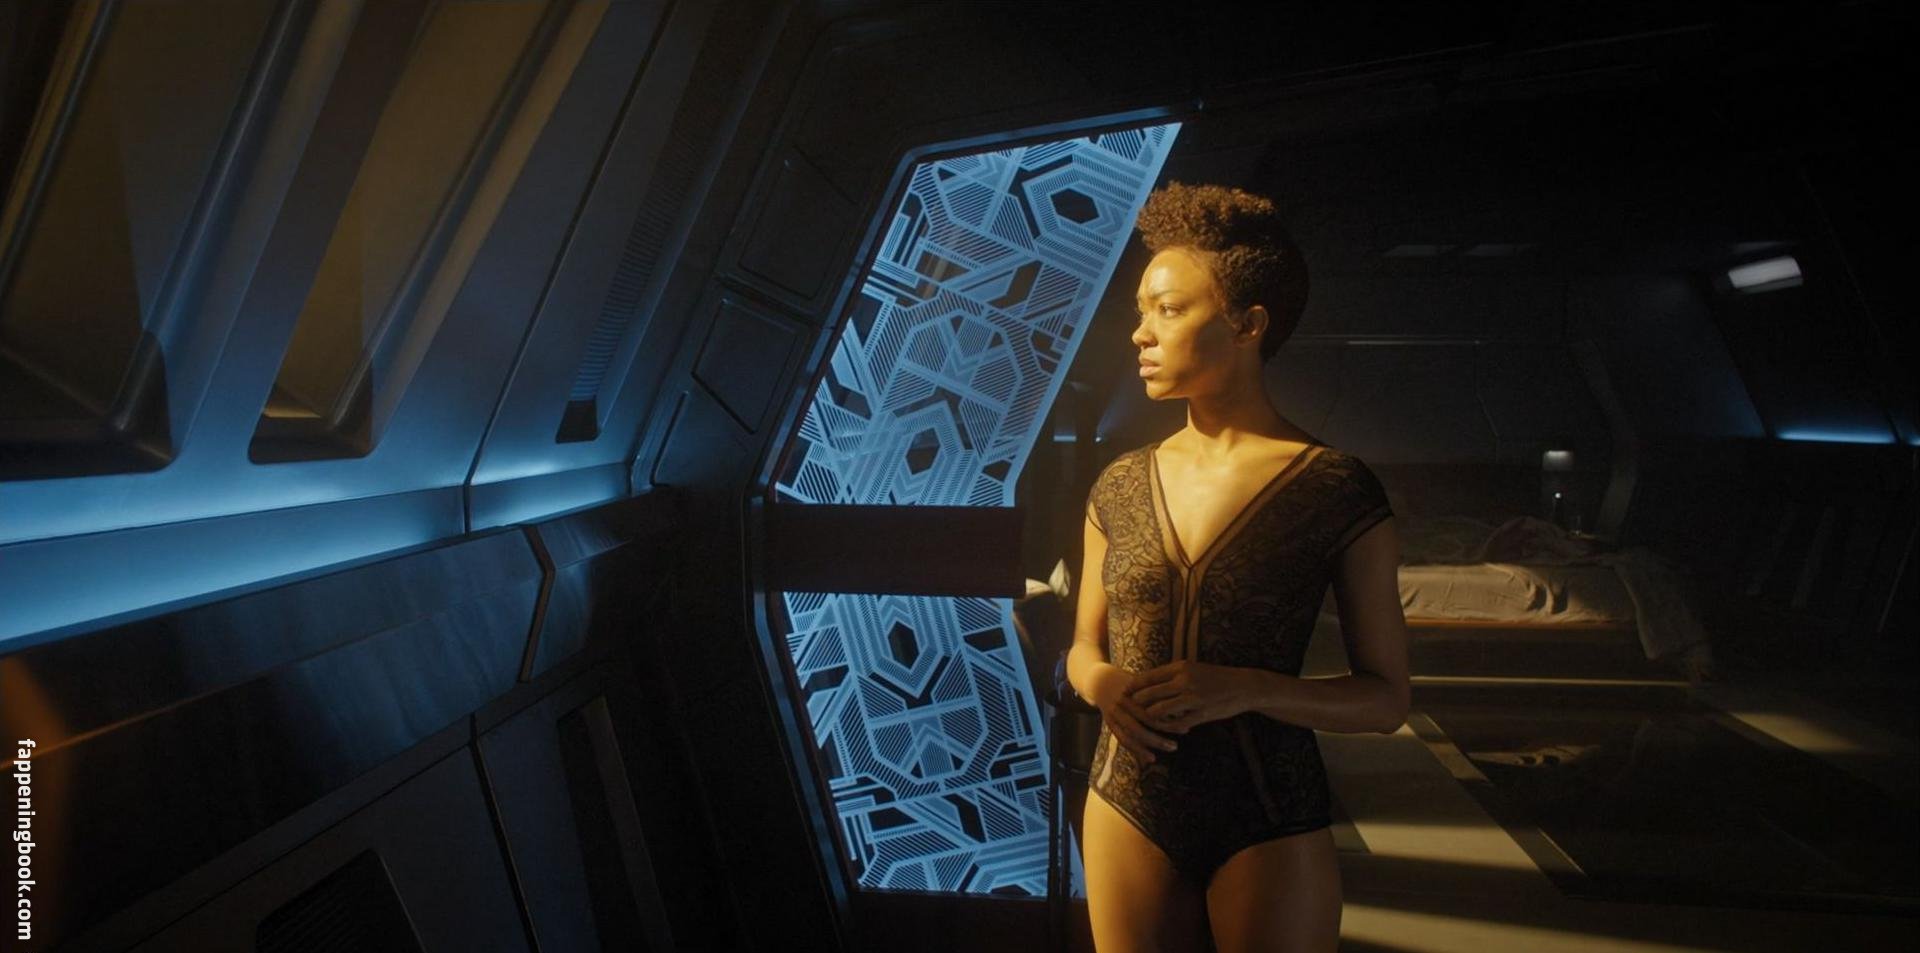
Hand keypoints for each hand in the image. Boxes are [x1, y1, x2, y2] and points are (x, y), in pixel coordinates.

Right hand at [1086, 665, 1179, 763]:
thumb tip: (1181, 710)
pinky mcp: (1109, 722)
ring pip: (1133, 733)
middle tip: (1177, 743)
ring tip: (1170, 748)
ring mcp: (1114, 713)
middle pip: (1145, 720)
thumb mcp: (1142, 682)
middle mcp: (1123, 701)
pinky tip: (1151, 758)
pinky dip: (1137, 750)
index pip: (1154, 707)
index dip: (1169, 718)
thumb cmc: (1128, 681)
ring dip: (1152, 744)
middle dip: (1163, 733)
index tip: (1185, 727)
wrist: (1099, 681)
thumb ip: (1158, 694)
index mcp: (1133, 690)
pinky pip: (1123, 739)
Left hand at [1127, 660, 1252, 733]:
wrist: (1243, 687)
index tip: (1124, 691)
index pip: (1149, 676)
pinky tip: (1167, 727)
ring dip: (1150, 716)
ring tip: (1146, 720)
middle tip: (1128, 709)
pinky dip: (1168, 726)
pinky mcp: (1200, 713)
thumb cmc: (1216, 677)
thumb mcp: (1193, 668)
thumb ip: (1173, 674)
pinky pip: (1176, 723)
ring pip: (1159, 710)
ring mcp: (1192, 698)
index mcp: (1181, 668)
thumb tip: (1151, 680)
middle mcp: (1184, 681)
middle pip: (1149, 694)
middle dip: (1136, 702)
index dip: (1134, 685)